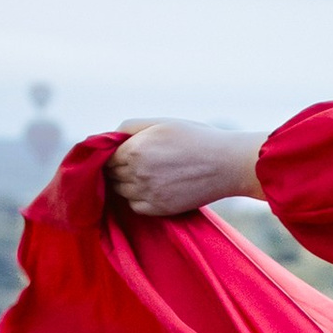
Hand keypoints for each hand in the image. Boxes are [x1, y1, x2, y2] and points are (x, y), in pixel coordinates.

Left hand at [108, 123, 268, 216]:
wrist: (227, 164)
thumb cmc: (195, 138)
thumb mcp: (161, 122)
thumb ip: (129, 127)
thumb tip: (106, 139)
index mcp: (135, 149)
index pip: (105, 157)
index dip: (113, 153)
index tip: (125, 151)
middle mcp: (137, 173)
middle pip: (111, 175)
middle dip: (118, 168)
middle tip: (138, 162)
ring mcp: (147, 194)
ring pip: (120, 191)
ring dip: (127, 183)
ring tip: (147, 174)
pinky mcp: (159, 209)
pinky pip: (134, 206)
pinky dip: (138, 198)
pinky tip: (153, 187)